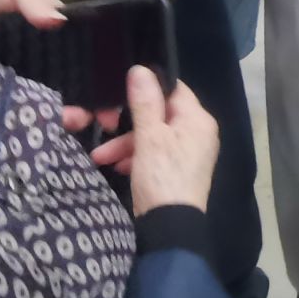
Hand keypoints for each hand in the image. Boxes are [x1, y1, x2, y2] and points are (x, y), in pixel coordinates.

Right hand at [89, 67, 217, 213]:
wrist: (169, 228)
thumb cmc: (162, 176)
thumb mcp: (149, 137)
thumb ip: (145, 103)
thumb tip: (141, 69)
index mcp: (198, 120)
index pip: (174, 90)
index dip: (148, 88)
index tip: (121, 91)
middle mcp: (198, 133)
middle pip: (160, 115)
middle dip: (128, 123)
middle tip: (102, 124)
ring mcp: (189, 154)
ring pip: (154, 137)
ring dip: (126, 144)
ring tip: (100, 156)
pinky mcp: (178, 171)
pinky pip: (155, 155)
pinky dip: (136, 158)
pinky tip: (115, 166)